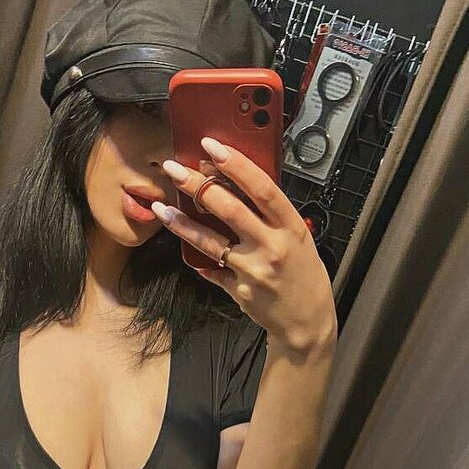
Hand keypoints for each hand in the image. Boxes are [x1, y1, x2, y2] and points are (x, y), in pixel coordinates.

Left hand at [152, 136, 337, 351]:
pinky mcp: (238, 290)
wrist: (306, 322)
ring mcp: (253, 271)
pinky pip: (212, 268)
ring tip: (162, 208)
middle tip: (176, 169)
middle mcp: (272, 247)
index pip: (262, 188)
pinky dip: (198, 256)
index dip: (236, 165)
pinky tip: (183, 243)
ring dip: (183, 223)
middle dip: (199, 186)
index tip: (212, 147)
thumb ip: (272, 215)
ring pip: (211, 241)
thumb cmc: (303, 275)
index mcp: (291, 227)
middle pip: (230, 209)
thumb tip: (240, 184)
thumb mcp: (298, 238)